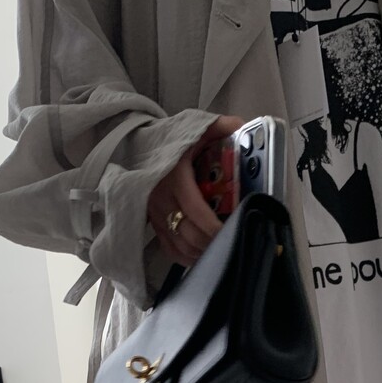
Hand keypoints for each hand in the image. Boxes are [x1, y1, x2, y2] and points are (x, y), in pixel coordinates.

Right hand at [148, 116, 243, 266]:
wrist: (140, 147)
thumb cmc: (174, 141)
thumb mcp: (196, 128)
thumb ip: (219, 126)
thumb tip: (241, 125)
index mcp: (174, 176)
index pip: (195, 210)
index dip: (214, 227)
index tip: (233, 232)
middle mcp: (161, 198)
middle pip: (189, 233)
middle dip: (213, 243)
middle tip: (234, 243)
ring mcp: (154, 214)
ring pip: (180, 244)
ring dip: (202, 252)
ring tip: (222, 250)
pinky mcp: (152, 223)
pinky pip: (169, 248)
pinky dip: (187, 257)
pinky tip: (202, 255)